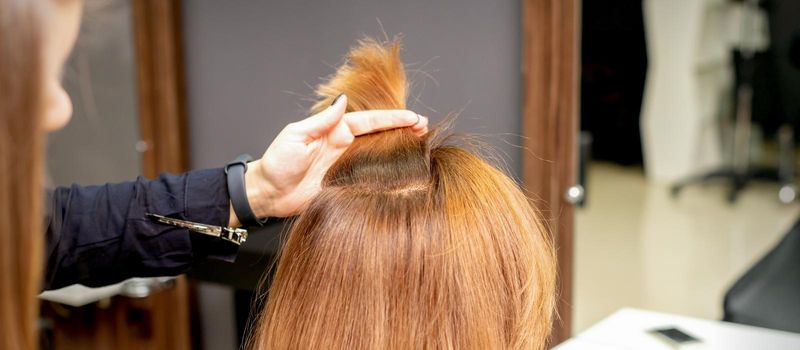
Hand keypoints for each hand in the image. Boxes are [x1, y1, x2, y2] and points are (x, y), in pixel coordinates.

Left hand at [229, 95, 427, 225]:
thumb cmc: (277, 162)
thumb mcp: (297, 136)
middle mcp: (344, 146)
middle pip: (380, 135)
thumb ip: (322, 120)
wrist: (267, 193)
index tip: (414, 117)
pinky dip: (387, 174)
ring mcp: (346, 166)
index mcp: (335, 131)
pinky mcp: (345, 185)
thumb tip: (342, 100)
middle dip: (403, 130)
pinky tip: (402, 174)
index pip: (370, 121)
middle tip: (426, 128)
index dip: (393, 118)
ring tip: (422, 146)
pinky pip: (370, 178)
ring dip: (399, 150)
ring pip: (379, 155)